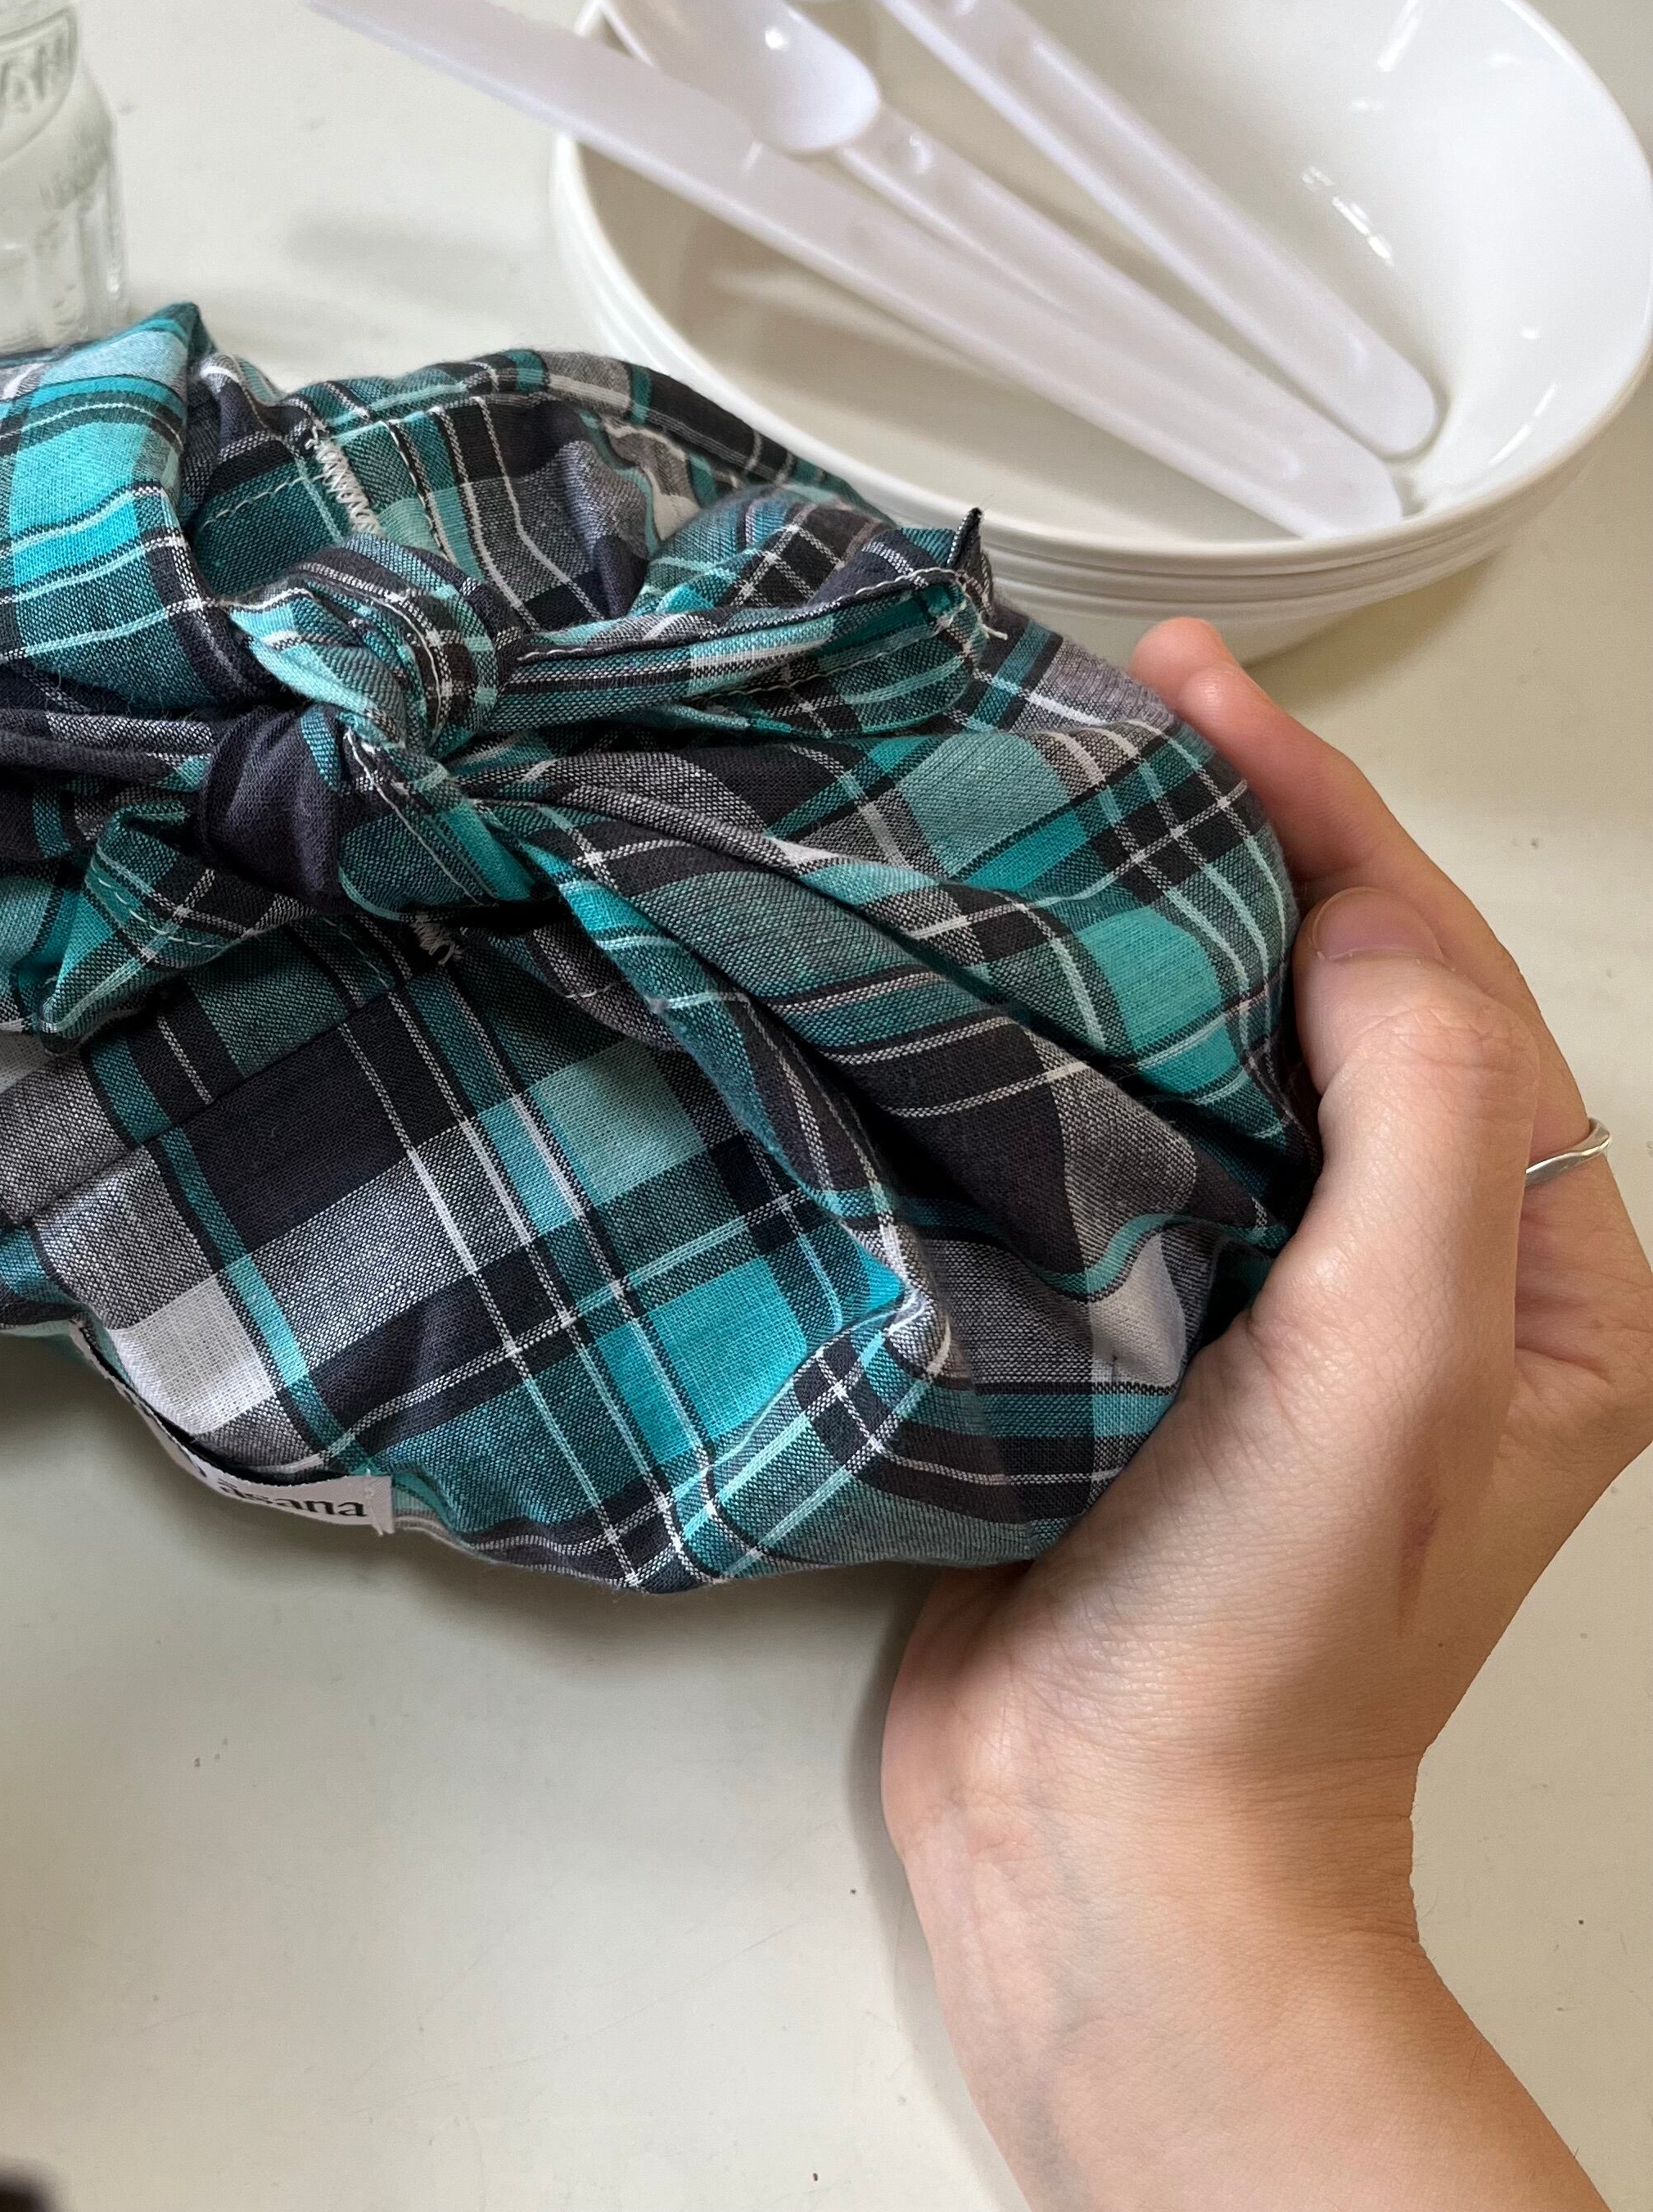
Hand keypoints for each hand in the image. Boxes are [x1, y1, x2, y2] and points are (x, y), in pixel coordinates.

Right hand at [880, 621, 1652, 2209]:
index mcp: (1540, 1273)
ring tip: (1058, 797)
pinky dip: (1059, 1036)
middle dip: (1245, 835)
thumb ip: (1428, 1123)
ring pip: (1214, 1052)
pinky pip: (1110, 1138)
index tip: (1197, 693)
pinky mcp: (1128, 1327)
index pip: (1437, 977)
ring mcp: (1266, 1301)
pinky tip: (993, 970)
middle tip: (1129, 706)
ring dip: (1144, 921)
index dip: (1323, 813)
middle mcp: (1415, 1272)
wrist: (1105, 1840)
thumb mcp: (1408, 1362)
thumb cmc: (1267, 1641)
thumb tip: (1347, 927)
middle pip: (1338, 990)